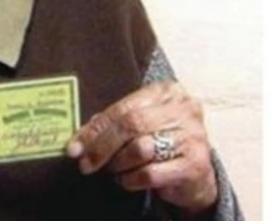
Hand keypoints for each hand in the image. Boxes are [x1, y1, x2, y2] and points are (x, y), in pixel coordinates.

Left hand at [65, 81, 217, 215]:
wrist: (197, 172)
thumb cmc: (163, 141)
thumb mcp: (141, 124)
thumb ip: (114, 122)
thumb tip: (80, 136)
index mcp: (167, 91)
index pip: (123, 108)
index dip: (95, 129)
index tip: (74, 146)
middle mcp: (184, 109)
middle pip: (131, 124)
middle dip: (101, 147)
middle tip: (85, 163)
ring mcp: (192, 136)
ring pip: (140, 148)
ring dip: (118, 163)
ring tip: (112, 170)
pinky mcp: (194, 165)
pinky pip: (150, 173)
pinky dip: (131, 179)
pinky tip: (127, 180)